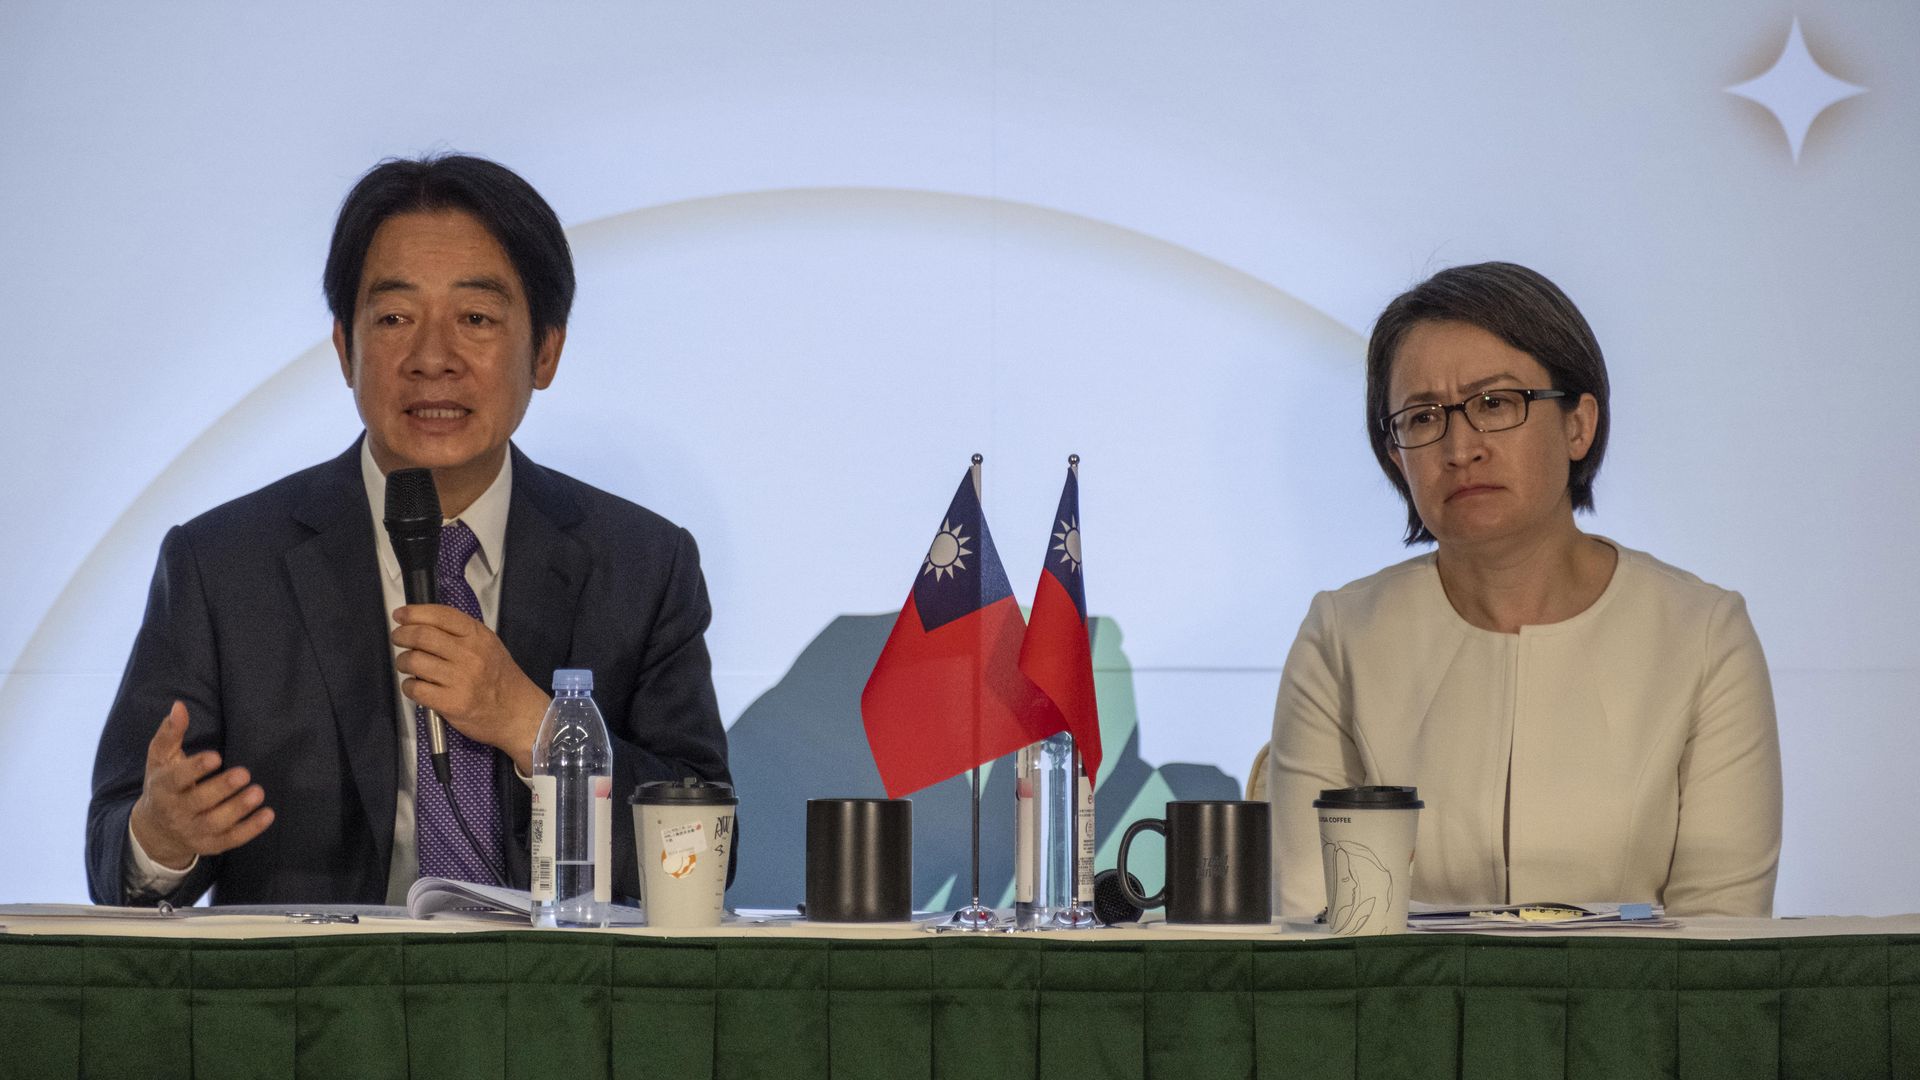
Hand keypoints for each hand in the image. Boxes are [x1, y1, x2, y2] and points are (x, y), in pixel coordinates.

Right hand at [129, 702, 273, 870]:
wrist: (154, 831)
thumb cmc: (164, 785)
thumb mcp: (160, 759)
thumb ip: (170, 733)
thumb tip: (179, 705)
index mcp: (163, 788)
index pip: (176, 779)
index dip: (195, 769)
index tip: (215, 756)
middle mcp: (176, 812)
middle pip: (198, 802)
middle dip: (221, 789)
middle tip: (244, 773)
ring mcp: (193, 831)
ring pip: (215, 823)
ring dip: (238, 809)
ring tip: (258, 792)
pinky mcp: (210, 845)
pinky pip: (230, 840)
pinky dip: (250, 829)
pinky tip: (268, 814)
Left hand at [392, 604, 548, 772]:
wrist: (517, 713)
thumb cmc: (500, 678)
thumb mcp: (488, 646)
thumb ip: (461, 634)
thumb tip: (422, 623)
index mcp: (478, 636)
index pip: (441, 615)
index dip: (414, 613)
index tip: (400, 616)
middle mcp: (470, 654)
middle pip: (422, 636)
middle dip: (402, 635)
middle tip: (398, 639)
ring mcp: (461, 679)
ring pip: (414, 661)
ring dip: (403, 662)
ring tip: (408, 665)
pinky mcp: (452, 703)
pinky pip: (416, 689)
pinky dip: (409, 686)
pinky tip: (416, 687)